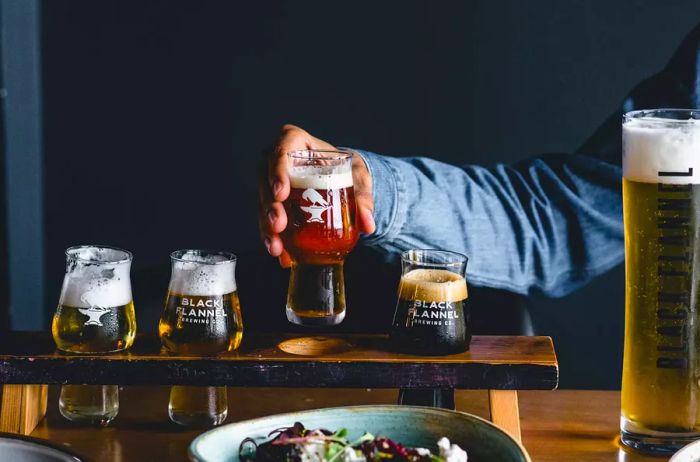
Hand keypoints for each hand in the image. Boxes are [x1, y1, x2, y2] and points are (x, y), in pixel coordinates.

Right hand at [259, 124, 374, 266]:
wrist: (341, 183)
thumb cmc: (347, 172)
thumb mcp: (358, 180)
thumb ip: (363, 198)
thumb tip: (368, 224)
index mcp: (298, 143)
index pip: (283, 146)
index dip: (277, 169)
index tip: (281, 193)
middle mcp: (279, 160)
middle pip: (265, 178)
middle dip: (269, 205)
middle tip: (278, 225)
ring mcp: (271, 181)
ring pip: (262, 202)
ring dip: (266, 226)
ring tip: (277, 248)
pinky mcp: (272, 202)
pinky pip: (266, 219)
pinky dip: (274, 238)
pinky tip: (282, 256)